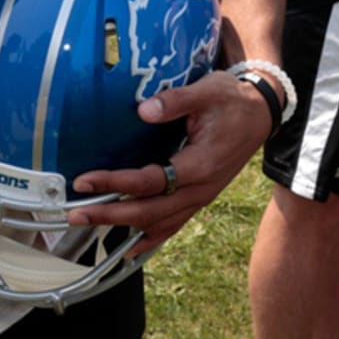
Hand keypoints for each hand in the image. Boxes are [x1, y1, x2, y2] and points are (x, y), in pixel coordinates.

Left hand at [68, 71, 269, 254]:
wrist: (262, 112)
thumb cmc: (233, 99)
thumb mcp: (208, 90)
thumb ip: (175, 101)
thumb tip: (142, 111)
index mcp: (200, 164)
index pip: (150, 181)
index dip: (115, 183)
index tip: (85, 180)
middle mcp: (201, 188)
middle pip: (149, 212)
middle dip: (110, 215)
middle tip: (75, 213)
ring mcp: (202, 196)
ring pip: (159, 223)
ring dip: (124, 228)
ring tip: (91, 227)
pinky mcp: (202, 196)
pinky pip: (174, 224)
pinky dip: (151, 238)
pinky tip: (130, 248)